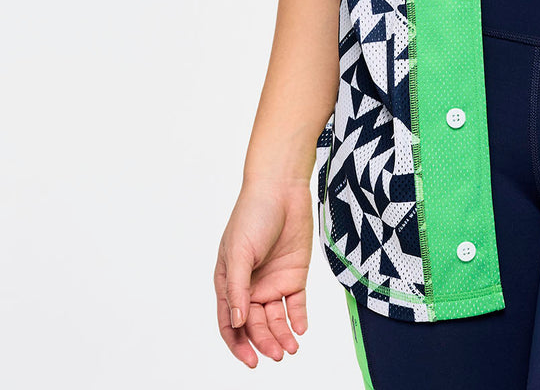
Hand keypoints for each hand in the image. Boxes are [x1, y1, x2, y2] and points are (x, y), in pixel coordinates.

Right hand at [214, 177, 313, 367]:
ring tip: (291, 348)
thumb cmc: (252, 214)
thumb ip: (238, 289)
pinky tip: (301, 329)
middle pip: (255, 325)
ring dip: (282, 335)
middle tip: (277, 355)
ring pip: (276, 319)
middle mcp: (251, 287)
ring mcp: (273, 281)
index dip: (238, 345)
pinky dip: (298, 318)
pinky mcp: (294, 274)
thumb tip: (237, 322)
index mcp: (230, 283)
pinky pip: (296, 303)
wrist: (282, 188)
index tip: (251, 360)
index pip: (230, 324)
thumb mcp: (239, 252)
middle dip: (265, 342)